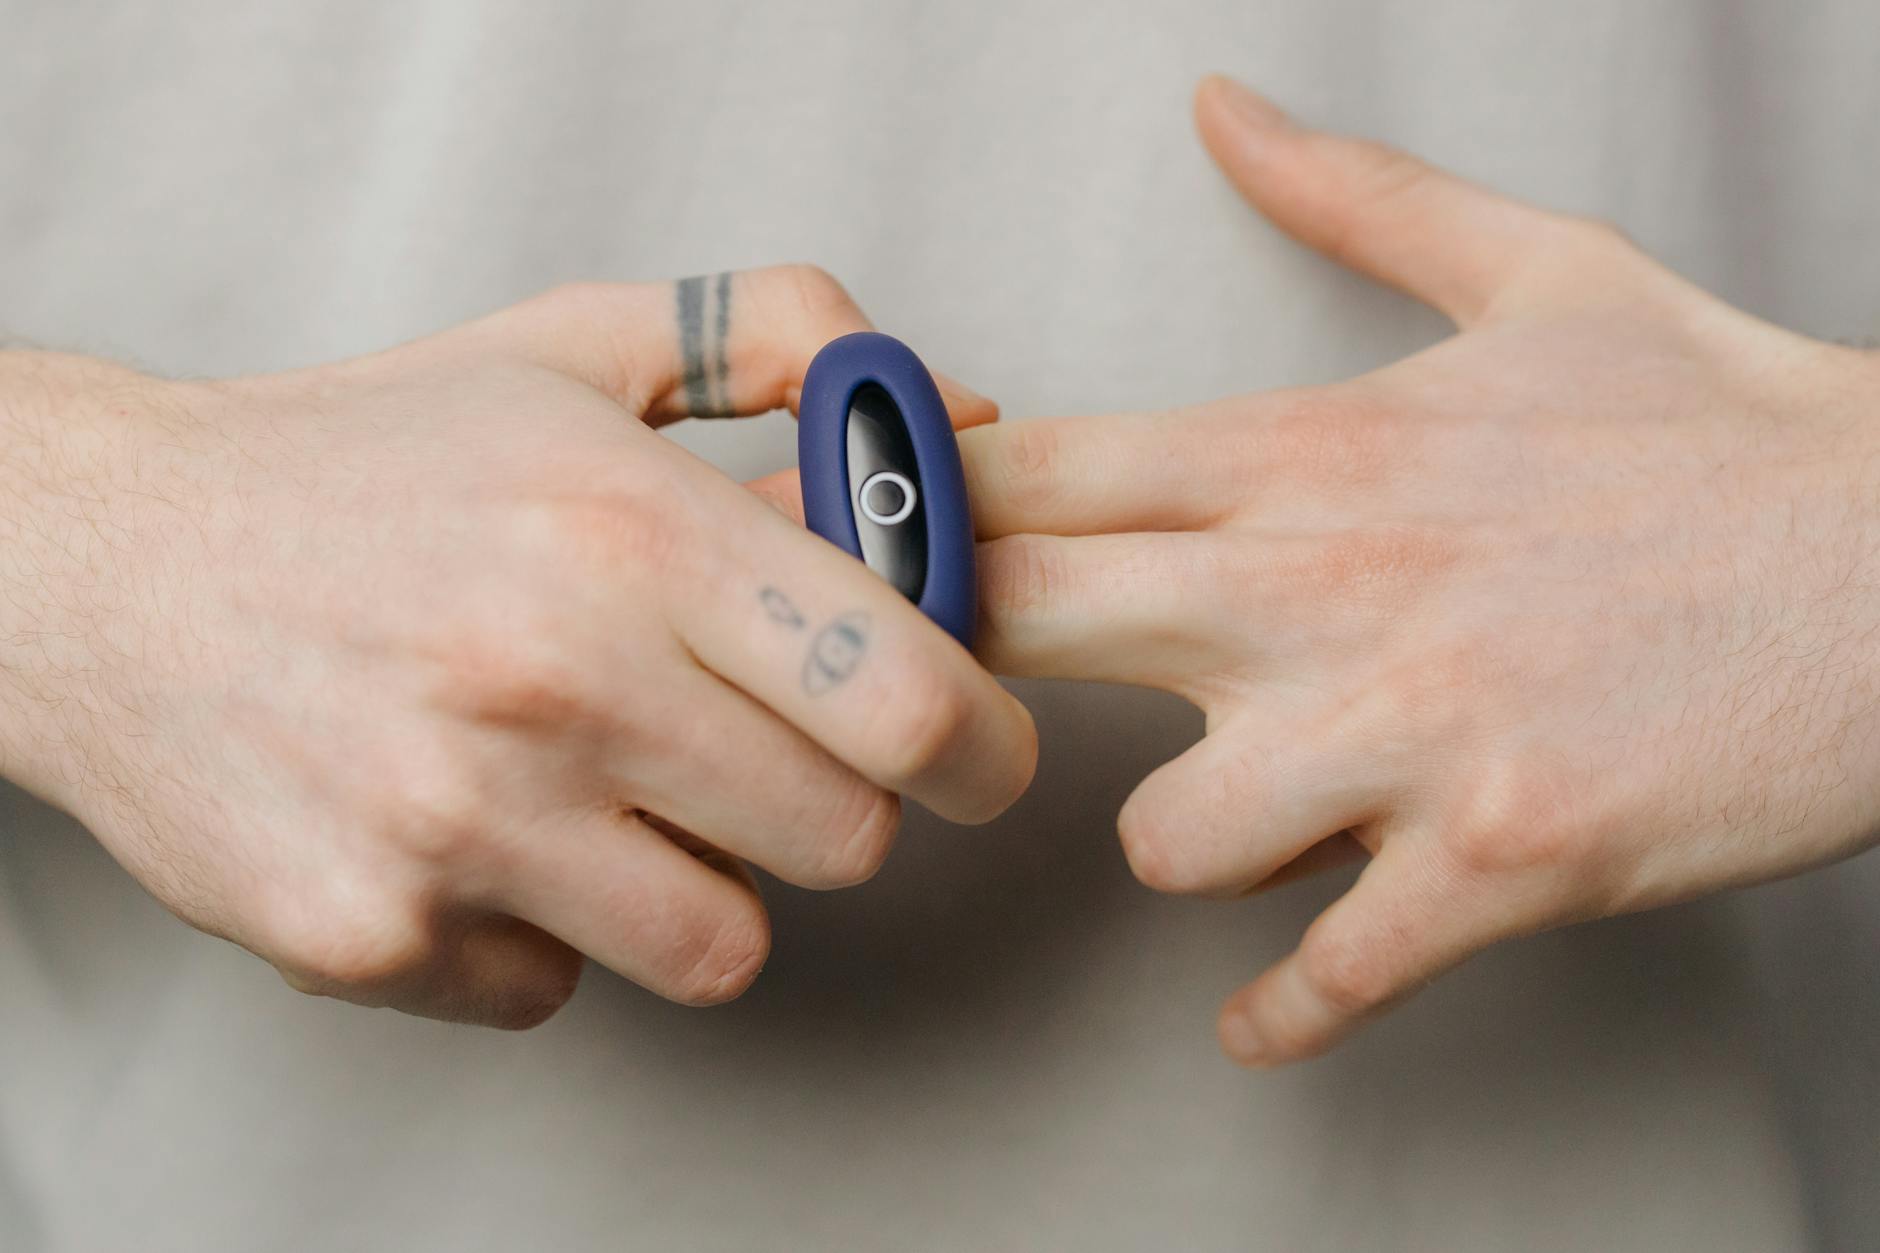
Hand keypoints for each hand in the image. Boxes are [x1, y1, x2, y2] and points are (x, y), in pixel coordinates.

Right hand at [0, 265, 1034, 1026]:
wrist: (104, 561)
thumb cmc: (363, 460)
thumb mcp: (569, 347)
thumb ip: (777, 341)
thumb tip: (957, 415)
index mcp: (630, 526)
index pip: (909, 697)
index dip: (982, 746)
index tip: (974, 753)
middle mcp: (552, 677)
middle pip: (845, 839)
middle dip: (833, 803)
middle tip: (758, 750)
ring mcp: (457, 823)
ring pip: (721, 944)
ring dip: (696, 881)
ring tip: (608, 788)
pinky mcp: (373, 933)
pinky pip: (558, 984)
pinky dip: (543, 930)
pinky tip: (479, 833)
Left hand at [965, 77, 1879, 1065]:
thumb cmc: (1722, 426)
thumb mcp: (1535, 270)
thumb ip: (1352, 198)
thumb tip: (1230, 115)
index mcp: (1311, 452)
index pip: (1035, 473)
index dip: (912, 511)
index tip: (863, 545)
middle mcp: (1326, 587)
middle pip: (1026, 622)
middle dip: (958, 667)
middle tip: (951, 701)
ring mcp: (1409, 734)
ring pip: (1158, 835)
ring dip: (1179, 839)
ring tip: (1240, 819)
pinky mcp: (1501, 859)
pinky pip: (1327, 975)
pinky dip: (1286, 1011)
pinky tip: (1273, 1006)